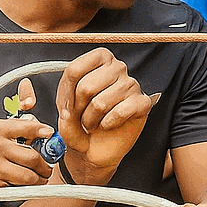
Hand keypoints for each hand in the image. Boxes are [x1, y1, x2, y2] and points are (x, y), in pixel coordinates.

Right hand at [0, 78, 51, 206]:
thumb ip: (17, 115)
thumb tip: (28, 84)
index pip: (28, 127)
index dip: (43, 132)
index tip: (51, 135)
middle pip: (33, 157)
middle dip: (45, 166)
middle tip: (48, 168)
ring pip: (28, 175)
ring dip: (38, 179)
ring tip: (39, 178)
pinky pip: (19, 188)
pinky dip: (25, 189)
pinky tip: (21, 186)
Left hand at [56, 48, 157, 184]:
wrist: (99, 146)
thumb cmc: (84, 122)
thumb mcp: (66, 113)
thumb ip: (64, 109)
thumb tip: (67, 114)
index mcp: (99, 60)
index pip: (74, 70)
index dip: (64, 93)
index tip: (64, 107)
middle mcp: (117, 67)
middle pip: (86, 87)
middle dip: (77, 110)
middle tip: (79, 118)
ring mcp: (131, 84)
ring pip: (100, 103)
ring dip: (91, 120)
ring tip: (92, 123)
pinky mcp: (142, 102)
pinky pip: (118, 113)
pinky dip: (107, 124)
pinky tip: (107, 125)